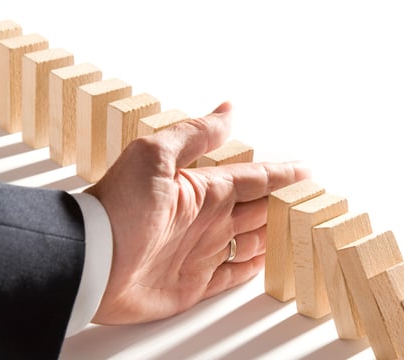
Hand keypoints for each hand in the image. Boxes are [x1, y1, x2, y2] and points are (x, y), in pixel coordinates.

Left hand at [85, 102, 309, 324]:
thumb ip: (196, 135)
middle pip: (258, 210)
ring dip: (273, 237)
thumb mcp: (155, 156)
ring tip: (299, 234)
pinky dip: (252, 268)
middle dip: (284, 206)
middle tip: (314, 206)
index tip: (307, 173)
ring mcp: (201, 251)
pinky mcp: (194, 283)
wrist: (89, 263)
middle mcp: (205, 219)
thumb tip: (228, 109)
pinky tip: (266, 261)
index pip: (253, 178)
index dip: (281, 175)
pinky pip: (232, 274)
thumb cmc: (117, 207)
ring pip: (251, 241)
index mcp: (201, 188)